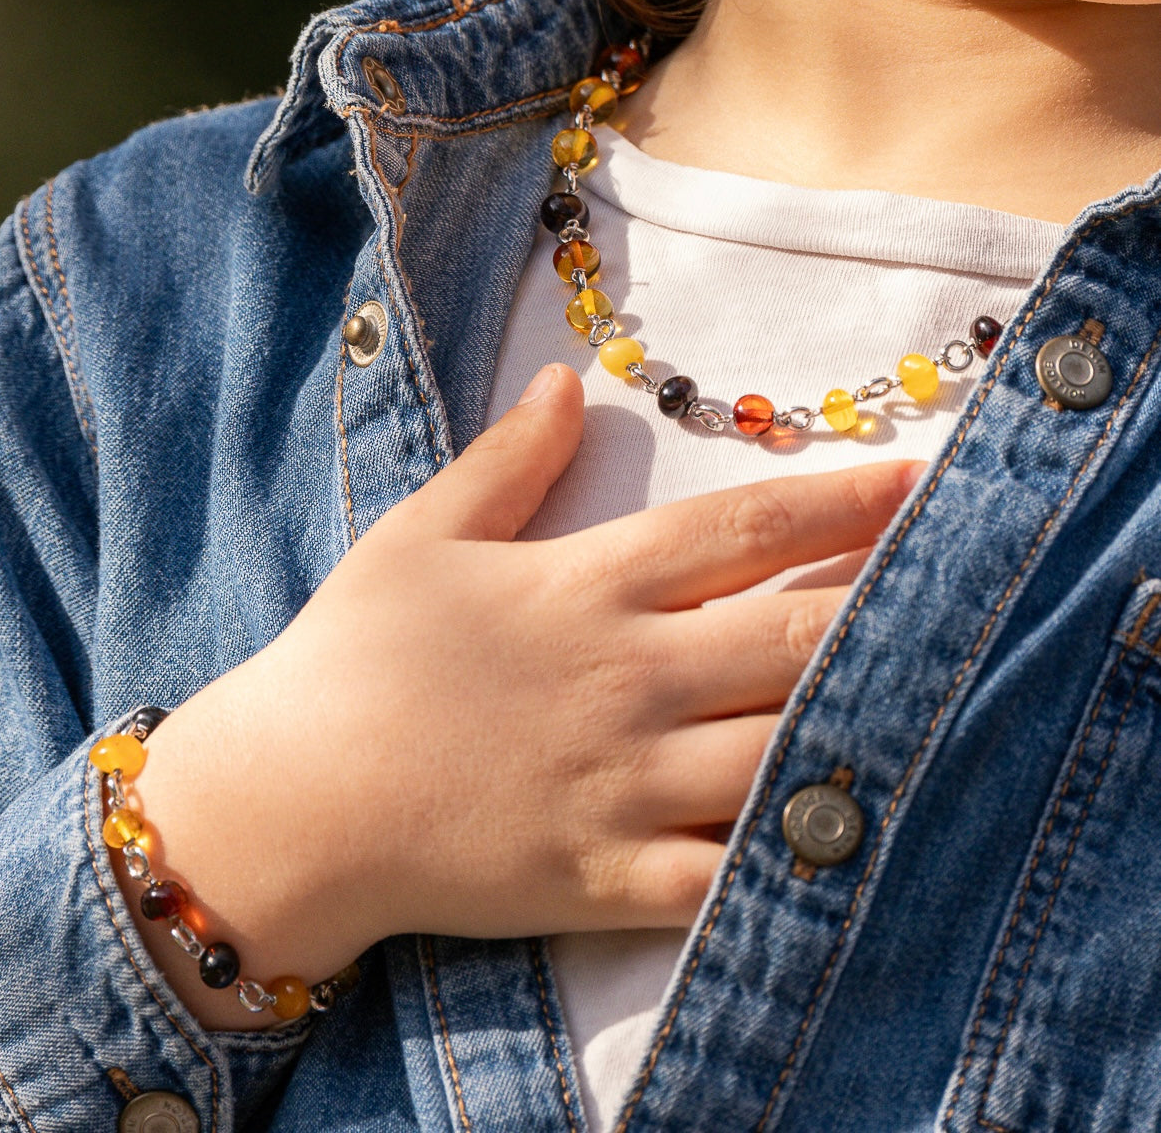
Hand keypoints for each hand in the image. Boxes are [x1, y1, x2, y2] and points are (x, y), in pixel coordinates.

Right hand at [116, 363, 921, 1027]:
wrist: (293, 800)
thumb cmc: (350, 659)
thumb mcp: (418, 537)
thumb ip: (503, 461)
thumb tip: (564, 382)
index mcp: (584, 589)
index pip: (738, 532)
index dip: (837, 503)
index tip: (911, 482)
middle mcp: (625, 679)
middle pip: (791, 636)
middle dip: (887, 603)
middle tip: (962, 580)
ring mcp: (623, 782)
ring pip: (782, 750)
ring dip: (865, 716)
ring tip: (936, 693)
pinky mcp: (607, 872)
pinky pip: (728, 872)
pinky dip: (795, 857)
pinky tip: (851, 831)